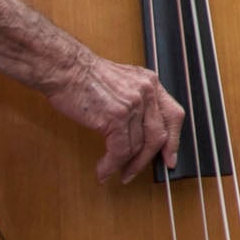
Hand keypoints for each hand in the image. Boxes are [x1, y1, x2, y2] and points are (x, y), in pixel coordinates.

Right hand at [44, 53, 185, 182]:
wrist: (64, 67)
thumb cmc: (84, 76)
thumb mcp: (122, 81)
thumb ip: (137, 100)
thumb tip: (140, 131)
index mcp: (150, 82)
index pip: (173, 114)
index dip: (174, 140)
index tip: (170, 158)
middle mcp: (146, 92)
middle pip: (158, 135)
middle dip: (147, 159)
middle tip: (135, 172)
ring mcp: (133, 104)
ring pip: (138, 146)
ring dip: (127, 166)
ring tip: (116, 172)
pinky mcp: (116, 117)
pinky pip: (120, 150)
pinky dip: (112, 165)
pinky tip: (104, 169)